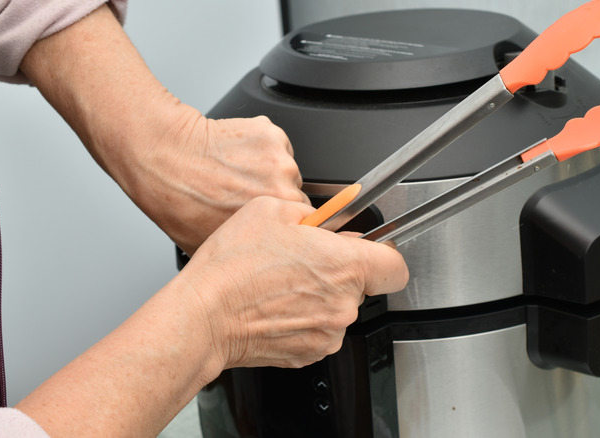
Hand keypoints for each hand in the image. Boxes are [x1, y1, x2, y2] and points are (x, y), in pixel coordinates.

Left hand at [20, 5, 308, 255]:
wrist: (158, 156)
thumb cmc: (177, 202)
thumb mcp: (211, 248)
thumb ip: (245, 251)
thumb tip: (253, 258)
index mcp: (276, 221)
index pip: (300, 223)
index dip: (280, 220)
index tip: (264, 217)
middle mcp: (285, 189)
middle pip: (294, 194)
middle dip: (272, 195)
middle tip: (240, 194)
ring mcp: (279, 158)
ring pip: (284, 168)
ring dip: (264, 170)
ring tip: (231, 175)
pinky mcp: (270, 132)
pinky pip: (274, 143)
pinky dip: (257, 146)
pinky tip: (232, 155)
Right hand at [182, 196, 409, 368]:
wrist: (203, 317)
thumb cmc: (232, 267)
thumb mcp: (272, 209)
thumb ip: (315, 215)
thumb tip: (325, 222)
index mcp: (345, 266)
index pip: (396, 266)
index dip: (384, 254)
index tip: (372, 251)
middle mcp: (343, 306)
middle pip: (361, 285)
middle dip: (339, 271)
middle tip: (303, 259)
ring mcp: (327, 334)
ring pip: (337, 308)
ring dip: (319, 295)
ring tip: (280, 282)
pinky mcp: (308, 354)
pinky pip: (317, 329)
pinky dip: (302, 318)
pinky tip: (274, 303)